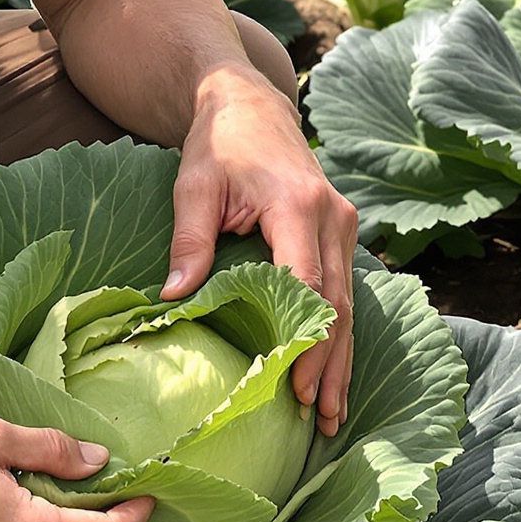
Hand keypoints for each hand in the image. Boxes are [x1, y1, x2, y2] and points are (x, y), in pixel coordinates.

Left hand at [163, 69, 357, 434]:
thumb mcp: (192, 186)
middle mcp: (332, 215)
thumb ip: (189, 241)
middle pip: (337, 303)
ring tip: (331, 414)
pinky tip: (333, 374)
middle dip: (328, 363)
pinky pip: (343, 289)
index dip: (304, 337)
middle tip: (316, 417)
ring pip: (348, 302)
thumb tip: (172, 297)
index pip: (306, 282)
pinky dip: (339, 334)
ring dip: (341, 358)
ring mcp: (343, 222)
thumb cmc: (217, 144)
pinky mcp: (340, 229)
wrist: (248, 104)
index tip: (293, 383)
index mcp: (297, 205)